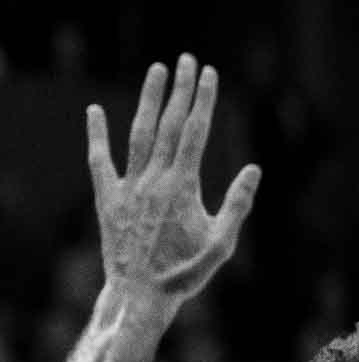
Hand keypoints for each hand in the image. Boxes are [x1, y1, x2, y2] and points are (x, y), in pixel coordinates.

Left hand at [87, 54, 259, 309]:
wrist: (140, 295)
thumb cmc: (185, 274)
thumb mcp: (222, 245)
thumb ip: (237, 205)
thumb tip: (254, 170)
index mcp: (182, 187)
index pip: (194, 132)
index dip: (203, 101)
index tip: (209, 74)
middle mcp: (153, 180)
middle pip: (168, 124)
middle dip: (179, 90)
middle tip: (185, 60)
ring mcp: (128, 186)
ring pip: (138, 134)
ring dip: (147, 100)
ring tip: (155, 71)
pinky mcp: (107, 198)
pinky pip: (100, 160)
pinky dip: (97, 134)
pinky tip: (95, 111)